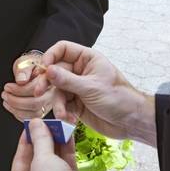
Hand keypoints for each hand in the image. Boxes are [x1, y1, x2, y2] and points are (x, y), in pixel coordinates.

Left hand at [2, 51, 60, 121]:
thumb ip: (24, 70)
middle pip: (36, 103)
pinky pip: (31, 118)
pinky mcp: (42, 111)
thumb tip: (21, 80)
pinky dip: (18, 114)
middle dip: (16, 101)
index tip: (8, 86)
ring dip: (15, 109)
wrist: (32, 71)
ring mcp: (48, 103)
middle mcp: (51, 93)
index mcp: (49, 79)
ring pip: (34, 113)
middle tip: (5, 94)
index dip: (19, 90)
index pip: (35, 89)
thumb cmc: (30, 67)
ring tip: (6, 99)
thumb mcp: (25, 62)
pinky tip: (11, 106)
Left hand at [9, 119, 101, 170]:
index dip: (25, 142)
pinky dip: (67, 151)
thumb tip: (35, 126)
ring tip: (57, 127)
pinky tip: (68, 136)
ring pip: (53, 163)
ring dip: (56, 144)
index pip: (19, 161)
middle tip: (45, 126)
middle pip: (37, 161)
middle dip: (42, 142)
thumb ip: (39, 140)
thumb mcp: (41, 160)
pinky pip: (66, 166)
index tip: (30, 128)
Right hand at [32, 41, 151, 141]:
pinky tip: (69, 119)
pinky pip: (62, 104)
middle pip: (55, 71)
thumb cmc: (119, 98)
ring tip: (62, 113)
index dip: (50, 56)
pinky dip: (63, 112)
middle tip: (38, 91)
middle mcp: (80, 71)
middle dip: (47, 82)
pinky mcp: (76, 104)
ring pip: (57, 90)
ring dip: (57, 103)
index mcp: (87, 59)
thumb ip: (67, 80)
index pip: (63, 49)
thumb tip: (48, 70)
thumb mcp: (91, 87)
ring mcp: (77, 88)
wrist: (131, 121)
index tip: (43, 67)